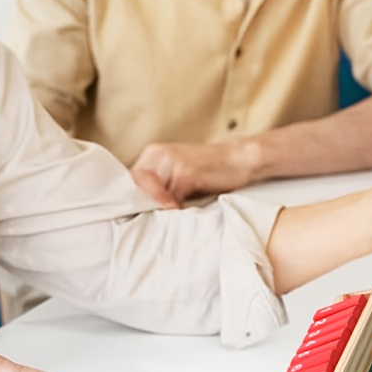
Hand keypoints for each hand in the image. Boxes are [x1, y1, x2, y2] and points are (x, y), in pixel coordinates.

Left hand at [130, 139, 258, 206]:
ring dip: (158, 210)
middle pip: (136, 187)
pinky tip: (181, 214)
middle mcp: (158, 154)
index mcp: (153, 153)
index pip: (130, 180)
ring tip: (169, 217)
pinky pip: (170, 199)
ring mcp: (171, 163)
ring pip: (152, 195)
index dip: (132, 199)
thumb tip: (138, 209)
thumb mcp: (178, 174)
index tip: (136, 214)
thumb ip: (159, 185)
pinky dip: (173, 210)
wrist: (240, 159)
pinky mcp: (185, 173)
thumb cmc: (211, 171)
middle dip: (143, 205)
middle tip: (151, 218)